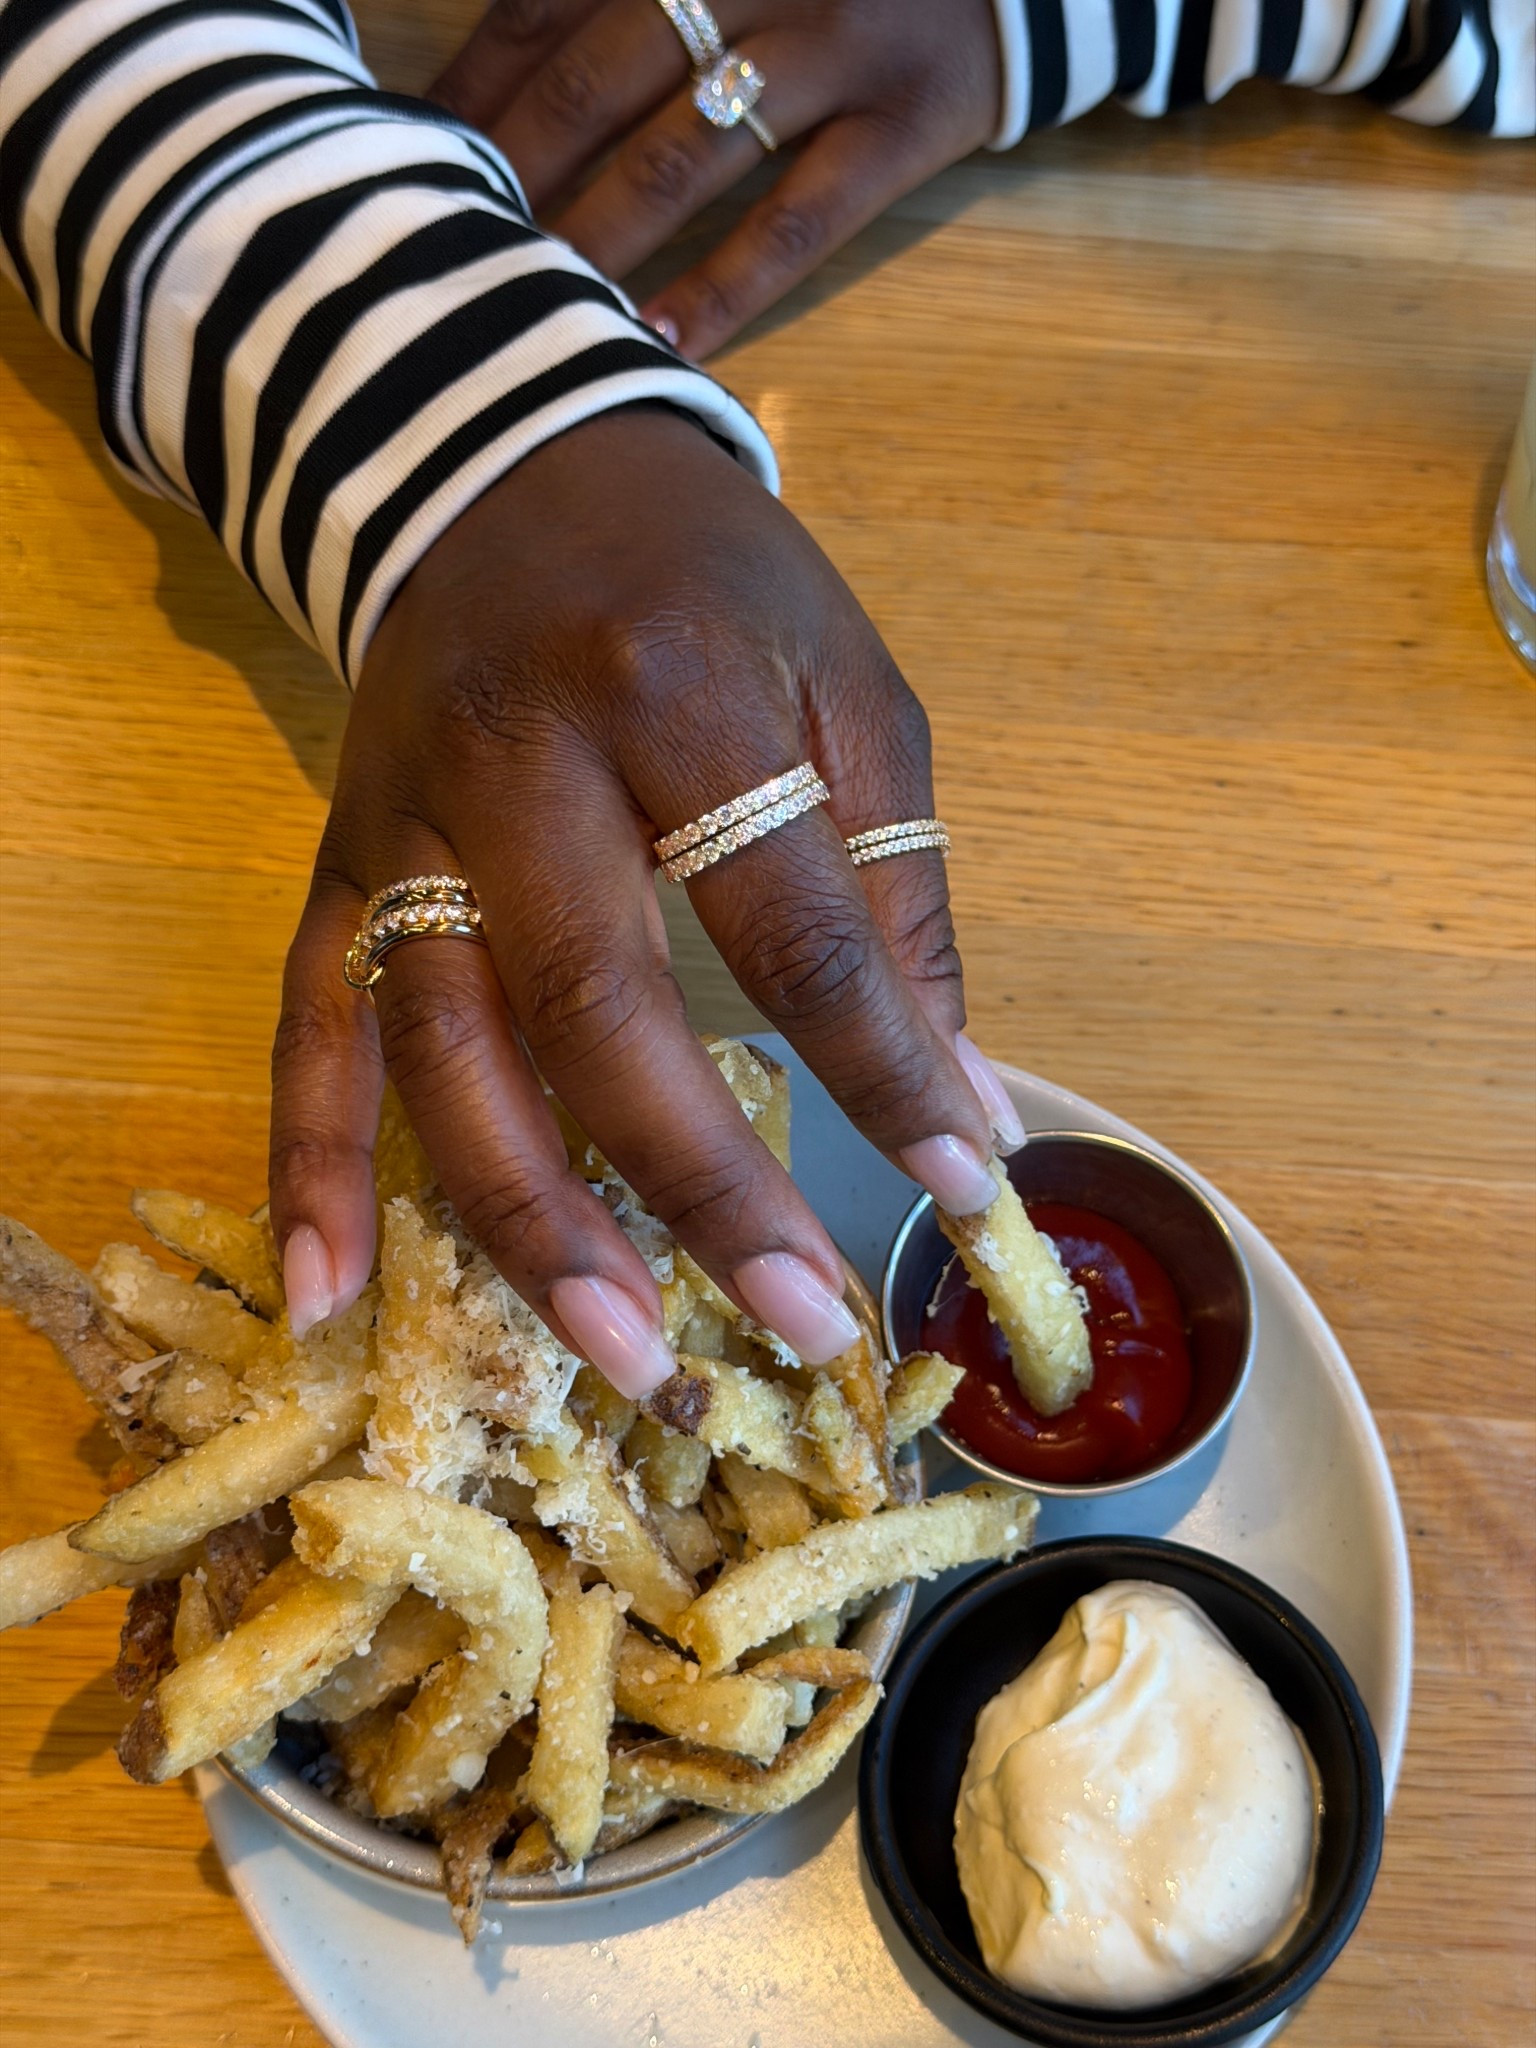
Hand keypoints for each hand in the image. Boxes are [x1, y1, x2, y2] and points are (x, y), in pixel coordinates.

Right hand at [268, 406, 1020, 1392]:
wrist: (515, 466)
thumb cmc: (712, 587)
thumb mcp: (846, 689)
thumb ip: (896, 891)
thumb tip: (963, 1100)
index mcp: (680, 695)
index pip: (795, 926)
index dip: (885, 1072)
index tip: (969, 1192)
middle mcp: (521, 763)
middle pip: (599, 1010)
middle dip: (702, 1189)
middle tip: (795, 1328)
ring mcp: (406, 821)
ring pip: (447, 1050)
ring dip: (529, 1220)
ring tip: (620, 1360)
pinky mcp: (337, 861)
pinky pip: (309, 1026)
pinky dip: (307, 1165)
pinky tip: (326, 1294)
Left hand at [428, 0, 999, 358]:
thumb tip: (502, 65)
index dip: (475, 80)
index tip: (408, 154)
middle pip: (602, 73)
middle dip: (516, 167)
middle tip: (447, 246)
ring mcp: (836, 46)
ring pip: (686, 150)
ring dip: (598, 232)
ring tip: (530, 300)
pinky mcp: (905, 125)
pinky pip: (797, 220)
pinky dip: (723, 286)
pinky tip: (659, 341)